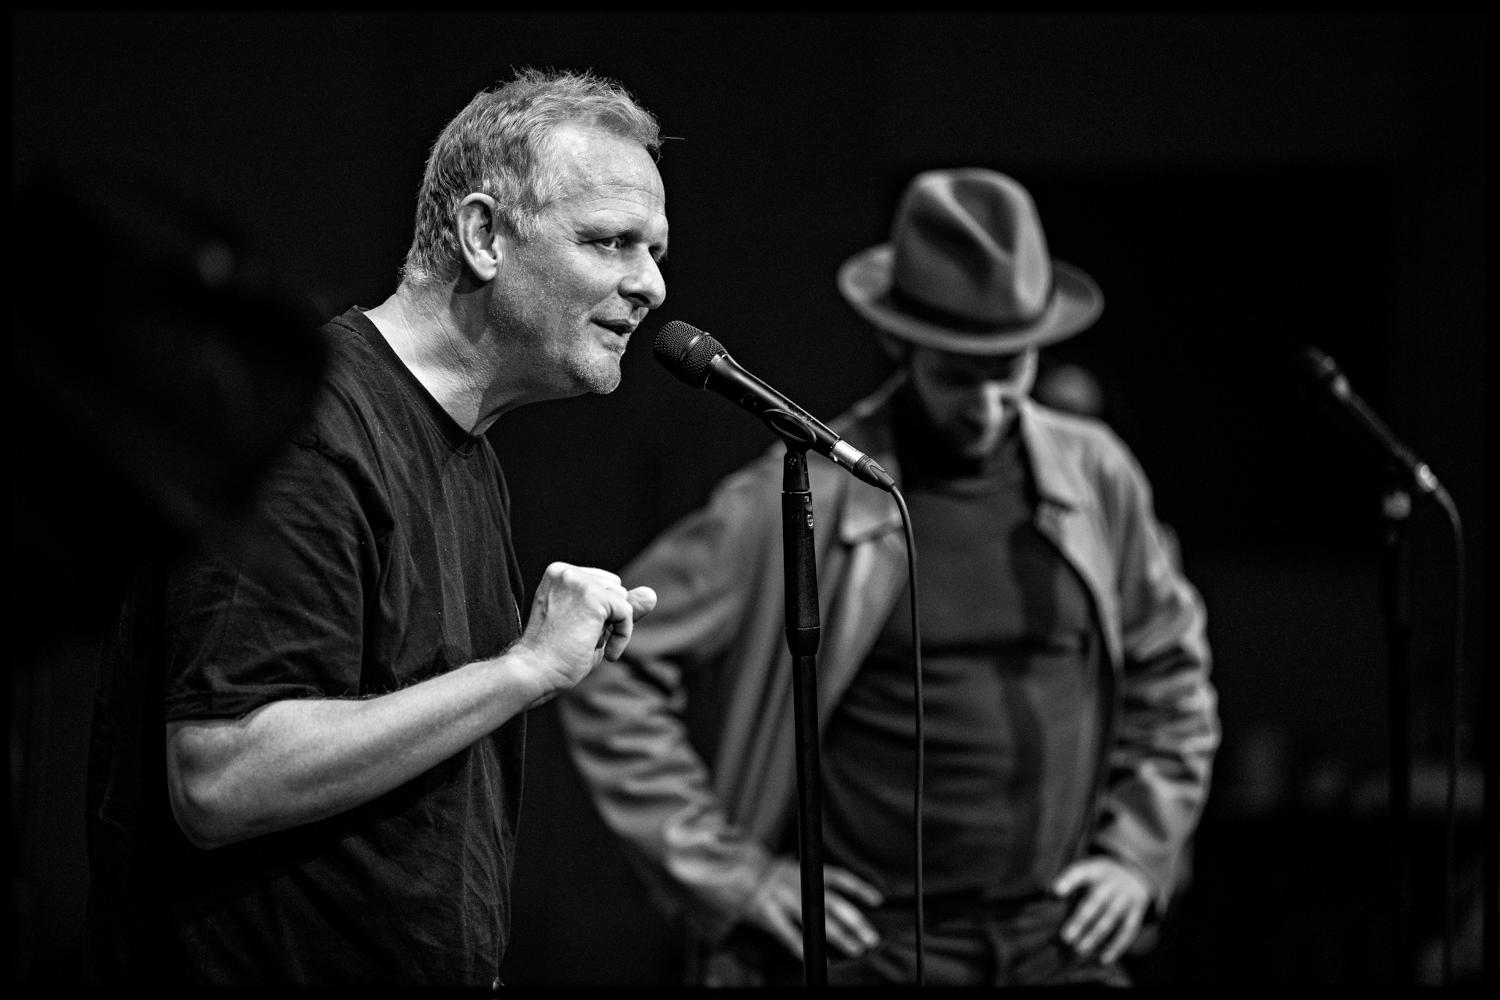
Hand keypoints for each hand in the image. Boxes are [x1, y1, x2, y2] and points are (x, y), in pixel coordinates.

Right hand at [515, 562, 656, 698]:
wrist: (534, 672)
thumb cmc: (558, 655)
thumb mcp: (592, 626)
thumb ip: (620, 607)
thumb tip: (651, 594)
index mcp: (559, 573)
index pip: (604, 585)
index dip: (602, 614)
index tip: (582, 634)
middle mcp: (567, 572)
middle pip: (616, 588)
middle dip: (608, 618)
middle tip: (581, 639)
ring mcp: (579, 582)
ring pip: (623, 599)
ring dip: (613, 627)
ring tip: (586, 642)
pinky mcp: (593, 597)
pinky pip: (627, 612)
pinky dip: (622, 636)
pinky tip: (605, 652)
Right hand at [744, 856, 883, 961]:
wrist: (734, 872)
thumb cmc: (768, 874)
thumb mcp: (792, 869)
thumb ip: (812, 881)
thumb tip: (839, 897)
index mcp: (804, 871)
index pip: (837, 877)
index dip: (858, 888)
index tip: (876, 900)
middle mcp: (796, 884)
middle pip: (831, 903)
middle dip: (853, 921)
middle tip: (870, 936)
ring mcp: (781, 899)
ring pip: (815, 920)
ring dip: (837, 936)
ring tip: (854, 948)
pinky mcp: (767, 914)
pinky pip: (788, 935)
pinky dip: (805, 949)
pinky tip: (820, 960)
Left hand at [1052, 857, 1152, 963]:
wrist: (1135, 872)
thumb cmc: (1098, 877)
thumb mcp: (1086, 871)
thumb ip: (1069, 887)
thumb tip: (1046, 908)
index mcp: (1094, 870)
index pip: (1079, 872)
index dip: (1067, 881)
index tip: (1054, 891)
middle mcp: (1110, 883)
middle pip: (1094, 902)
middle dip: (1080, 921)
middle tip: (1065, 938)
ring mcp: (1125, 898)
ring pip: (1109, 920)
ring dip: (1094, 937)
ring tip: (1079, 950)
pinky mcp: (1136, 912)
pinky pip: (1127, 931)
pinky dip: (1116, 947)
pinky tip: (1103, 960)